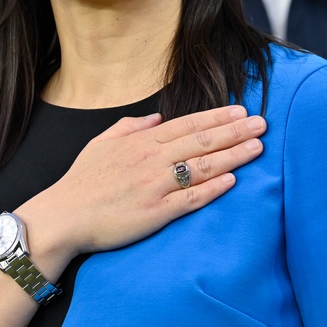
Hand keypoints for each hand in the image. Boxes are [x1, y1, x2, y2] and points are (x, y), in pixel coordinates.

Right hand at [22, 105, 265, 269]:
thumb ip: (130, 126)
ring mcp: (156, 185)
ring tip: (258, 148)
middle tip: (262, 124)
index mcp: (141, 141)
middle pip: (202, 141)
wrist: (63, 216)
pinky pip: (191, 198)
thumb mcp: (101, 143)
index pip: (188, 124)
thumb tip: (155, 117)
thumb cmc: (81, 181)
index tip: (241, 111)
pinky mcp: (156, 212)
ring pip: (203, 166)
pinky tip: (233, 180)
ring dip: (233, 156)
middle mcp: (153, 159)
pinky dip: (213, 189)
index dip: (217, 117)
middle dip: (235, 131)